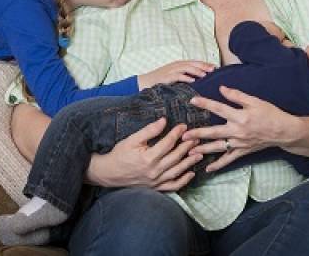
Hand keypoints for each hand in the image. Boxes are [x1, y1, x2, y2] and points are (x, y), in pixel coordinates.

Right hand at [86, 117, 203, 191]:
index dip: (177, 134)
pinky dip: (183, 181)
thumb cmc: (120, 154)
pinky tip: (191, 174)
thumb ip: (149, 130)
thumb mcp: (132, 139)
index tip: (184, 126)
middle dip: (187, 147)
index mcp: (147, 158)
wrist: (109, 173)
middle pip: (175, 157)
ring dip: (189, 163)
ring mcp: (155, 181)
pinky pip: (172, 187)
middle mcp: (153, 171)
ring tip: (199, 154)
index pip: (167, 143)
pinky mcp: (155, 188)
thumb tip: (164, 121)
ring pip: (176, 172)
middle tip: (197, 138)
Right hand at [137, 60, 214, 89]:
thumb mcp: (173, 77)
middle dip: (203, 66)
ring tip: (205, 74)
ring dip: (196, 71)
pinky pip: (177, 76)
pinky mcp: (166, 77)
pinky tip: (192, 80)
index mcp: (179, 65)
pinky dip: (185, 77)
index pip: (194, 62)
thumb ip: (184, 76)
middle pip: (192, 63)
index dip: (205, 64)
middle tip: (213, 70)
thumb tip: (198, 81)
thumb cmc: (160, 81)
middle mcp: (176, 65)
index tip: (215, 67)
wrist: (143, 82)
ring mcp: (170, 71)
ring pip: (186, 68)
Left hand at [181, 85, 298, 171]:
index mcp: (240, 116)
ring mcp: (240, 143)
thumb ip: (237, 95)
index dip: (205, 104)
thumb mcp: (255, 101)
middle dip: (198, 134)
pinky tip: (208, 169)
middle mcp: (238, 131)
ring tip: (189, 151)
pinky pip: (229, 159)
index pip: (219, 108)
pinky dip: (218, 165)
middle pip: (214, 132)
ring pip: (218, 147)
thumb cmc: (270, 114)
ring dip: (204, 149)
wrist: (284, 131)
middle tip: (184, 135)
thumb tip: (222, 89)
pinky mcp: (243, 151)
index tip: (192, 100)